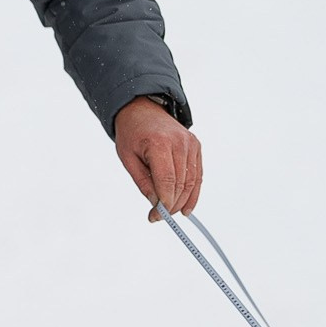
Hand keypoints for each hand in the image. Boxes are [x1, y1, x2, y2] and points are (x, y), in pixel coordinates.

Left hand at [114, 96, 202, 219]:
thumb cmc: (132, 133)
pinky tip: (187, 207)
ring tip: (170, 213)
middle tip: (159, 216)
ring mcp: (191, 144)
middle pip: (180, 183)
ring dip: (182, 201)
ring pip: (191, 181)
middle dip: (171, 205)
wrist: (143, 110)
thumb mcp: (128, 158)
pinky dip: (193, 192)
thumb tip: (155, 203)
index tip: (155, 216)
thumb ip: (142, 182)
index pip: (166, 181)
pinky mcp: (196, 147)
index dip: (163, 203)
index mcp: (159, 143)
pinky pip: (198, 174)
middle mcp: (179, 142)